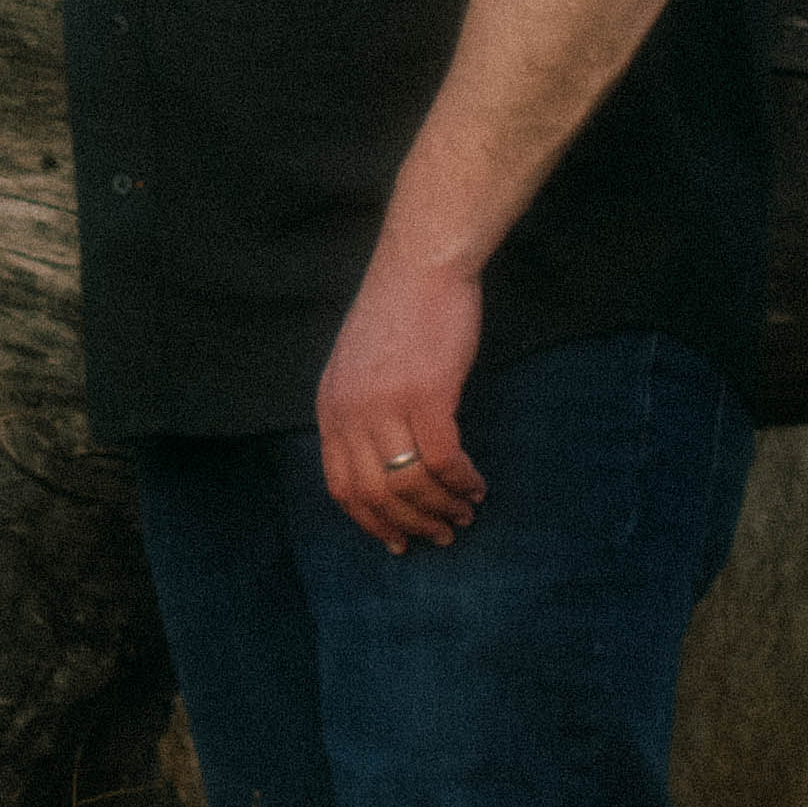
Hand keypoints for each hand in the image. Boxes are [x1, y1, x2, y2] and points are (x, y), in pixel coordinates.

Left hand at [315, 260, 488, 554]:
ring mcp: (386, 405)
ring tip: (465, 515)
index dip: (370, 521)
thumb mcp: (356, 367)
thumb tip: (382, 459)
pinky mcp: (427, 394)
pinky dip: (461, 481)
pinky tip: (477, 487)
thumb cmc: (398, 312)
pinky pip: (443, 459)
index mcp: (330, 409)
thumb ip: (360, 412)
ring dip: (441, 508)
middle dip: (410, 525)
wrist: (420, 265)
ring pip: (410, 483)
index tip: (397, 541)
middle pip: (375, 494)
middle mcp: (351, 413)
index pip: (341, 486)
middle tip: (441, 536)